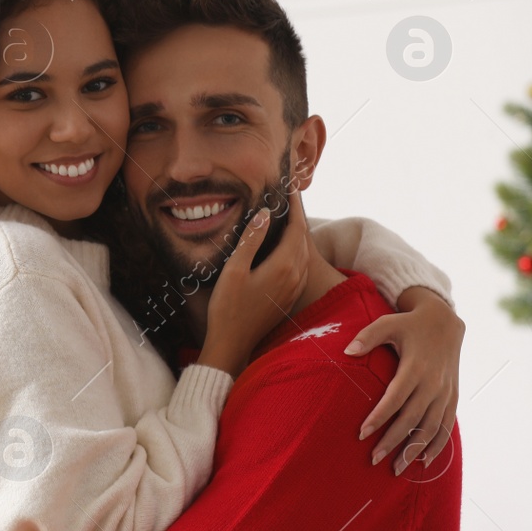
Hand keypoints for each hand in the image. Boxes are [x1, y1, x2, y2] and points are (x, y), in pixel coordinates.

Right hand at [198, 194, 311, 376]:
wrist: (233, 343)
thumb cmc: (228, 308)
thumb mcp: (234, 270)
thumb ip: (251, 240)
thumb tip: (264, 214)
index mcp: (285, 266)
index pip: (296, 227)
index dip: (294, 206)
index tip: (289, 187)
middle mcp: (296, 275)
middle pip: (303, 238)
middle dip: (296, 216)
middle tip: (287, 197)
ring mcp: (294, 288)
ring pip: (303, 252)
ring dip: (297, 233)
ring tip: (285, 217)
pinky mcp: (289, 296)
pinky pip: (299, 265)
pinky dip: (294, 249)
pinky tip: (282, 247)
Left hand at [345, 287, 463, 474]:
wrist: (445, 322)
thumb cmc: (409, 324)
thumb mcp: (387, 323)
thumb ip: (367, 336)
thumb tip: (347, 351)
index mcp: (416, 367)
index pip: (395, 398)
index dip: (379, 417)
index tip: (361, 434)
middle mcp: (434, 383)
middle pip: (412, 418)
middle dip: (393, 441)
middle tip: (373, 459)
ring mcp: (445, 393)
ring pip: (431, 428)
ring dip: (415, 450)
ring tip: (397, 469)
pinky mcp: (452, 398)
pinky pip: (447, 426)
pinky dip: (438, 446)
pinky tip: (424, 462)